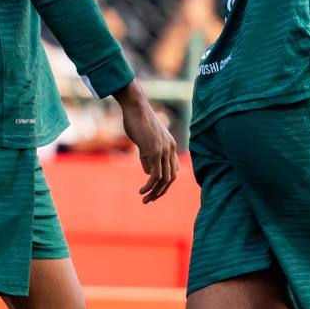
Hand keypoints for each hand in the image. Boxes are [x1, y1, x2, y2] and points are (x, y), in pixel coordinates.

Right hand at [115, 80, 178, 203]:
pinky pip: (156, 175)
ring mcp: (164, 150)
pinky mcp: (155, 151)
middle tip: (150, 200)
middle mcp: (171, 148)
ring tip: (145, 200)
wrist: (136, 108)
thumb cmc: (137, 121)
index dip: (166, 183)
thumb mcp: (145, 141)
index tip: (156, 192)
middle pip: (172, 177)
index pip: (173, 169)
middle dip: (161, 192)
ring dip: (155, 192)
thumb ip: (148, 157)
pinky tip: (142, 191)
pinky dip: (150, 186)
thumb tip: (148, 172)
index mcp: (170, 145)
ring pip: (165, 179)